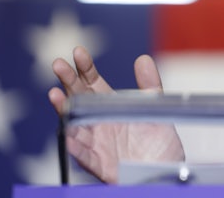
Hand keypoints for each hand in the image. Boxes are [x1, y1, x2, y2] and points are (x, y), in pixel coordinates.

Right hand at [48, 46, 183, 182]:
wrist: (168, 171)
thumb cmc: (159, 142)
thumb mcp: (157, 108)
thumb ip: (149, 85)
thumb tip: (143, 59)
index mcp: (110, 106)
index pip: (92, 83)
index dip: (85, 68)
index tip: (78, 52)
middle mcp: (99, 122)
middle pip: (79, 98)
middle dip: (68, 82)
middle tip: (58, 64)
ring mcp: (98, 143)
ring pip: (75, 125)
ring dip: (65, 111)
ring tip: (55, 95)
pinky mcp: (101, 165)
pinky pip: (85, 156)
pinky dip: (76, 147)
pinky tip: (68, 135)